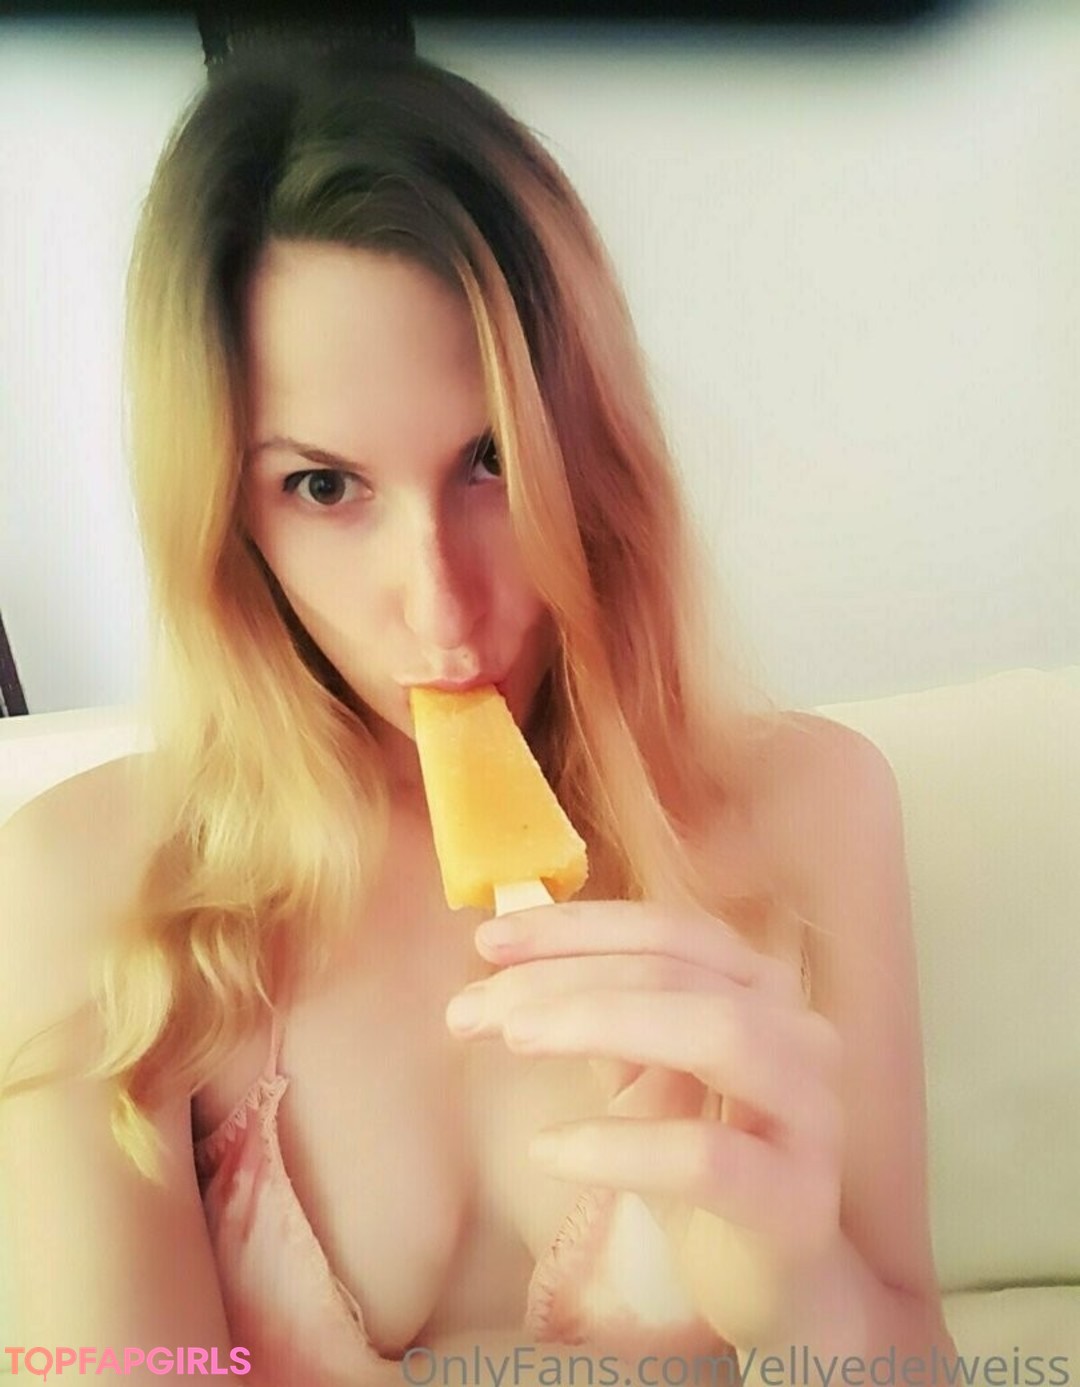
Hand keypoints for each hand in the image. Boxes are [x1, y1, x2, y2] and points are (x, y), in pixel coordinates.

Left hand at [444, 899, 844, 1347]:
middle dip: (564, 979)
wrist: (770, 1279)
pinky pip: (706, 1158)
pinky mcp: (796, 1200)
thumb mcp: (641, 1068)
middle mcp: (798, 1031)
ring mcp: (809, 1113)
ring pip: (716, 1035)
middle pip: (677, 973)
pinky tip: (546, 1149)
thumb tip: (498, 959)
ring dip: (602, 1023)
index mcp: (758, 986)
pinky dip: (618, 1146)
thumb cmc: (696, 1155)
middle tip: (473, 1007)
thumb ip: (594, 1009)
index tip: (487, 943)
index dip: (575, 929)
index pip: (667, 930)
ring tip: (514, 1039)